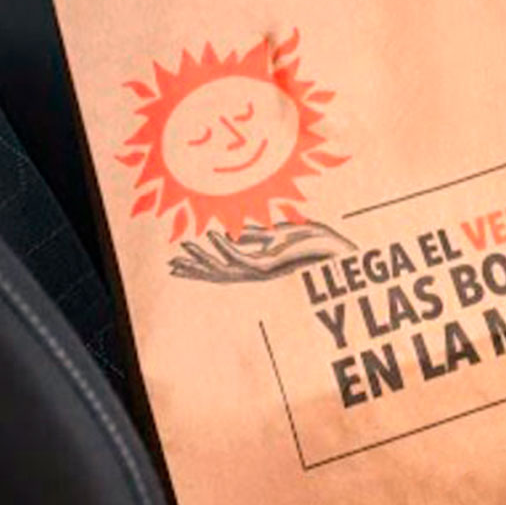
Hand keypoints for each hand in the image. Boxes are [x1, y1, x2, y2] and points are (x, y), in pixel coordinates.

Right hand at [167, 221, 356, 284]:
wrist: (336, 249)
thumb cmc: (310, 240)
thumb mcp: (276, 233)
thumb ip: (254, 234)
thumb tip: (231, 230)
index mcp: (256, 266)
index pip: (220, 270)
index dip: (197, 267)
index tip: (174, 265)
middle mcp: (256, 272)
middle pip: (216, 274)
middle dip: (193, 269)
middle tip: (169, 264)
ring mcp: (262, 271)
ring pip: (223, 269)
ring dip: (202, 257)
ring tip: (183, 246)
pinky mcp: (270, 266)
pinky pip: (242, 258)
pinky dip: (225, 246)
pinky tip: (212, 235)